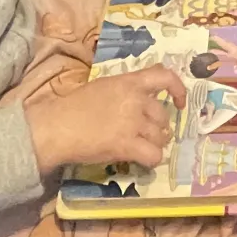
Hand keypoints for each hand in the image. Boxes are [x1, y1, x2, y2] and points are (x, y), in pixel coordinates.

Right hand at [25, 65, 186, 172]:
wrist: (57, 127)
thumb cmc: (74, 106)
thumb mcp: (104, 86)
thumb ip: (126, 88)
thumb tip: (144, 94)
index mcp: (130, 82)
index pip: (165, 77)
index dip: (178, 88)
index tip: (180, 102)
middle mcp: (137, 100)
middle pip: (163, 116)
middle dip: (158, 127)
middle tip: (146, 134)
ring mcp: (134, 123)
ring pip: (161, 137)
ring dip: (155, 143)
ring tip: (141, 147)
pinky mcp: (127, 146)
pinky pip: (154, 155)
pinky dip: (151, 160)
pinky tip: (142, 159)